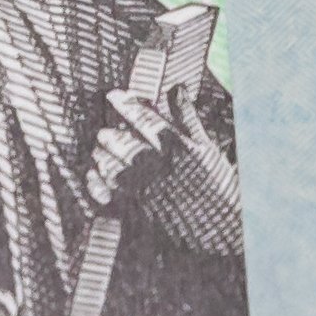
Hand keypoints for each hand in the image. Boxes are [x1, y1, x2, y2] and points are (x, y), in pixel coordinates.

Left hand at [85, 64, 238, 250]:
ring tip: (98, 151)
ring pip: (112, 166)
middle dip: (110, 134)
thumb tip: (176, 89)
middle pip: (123, 142)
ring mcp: (145, 189)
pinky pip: (108, 195)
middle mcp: (157, 165)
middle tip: (103, 131)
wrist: (222, 227)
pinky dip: (96, 185)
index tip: (114, 95)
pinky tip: (93, 178)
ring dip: (102, 156)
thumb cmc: (218, 186)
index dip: (126, 104)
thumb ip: (188, 117)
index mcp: (175, 146)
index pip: (144, 117)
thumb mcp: (207, 147)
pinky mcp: (138, 212)